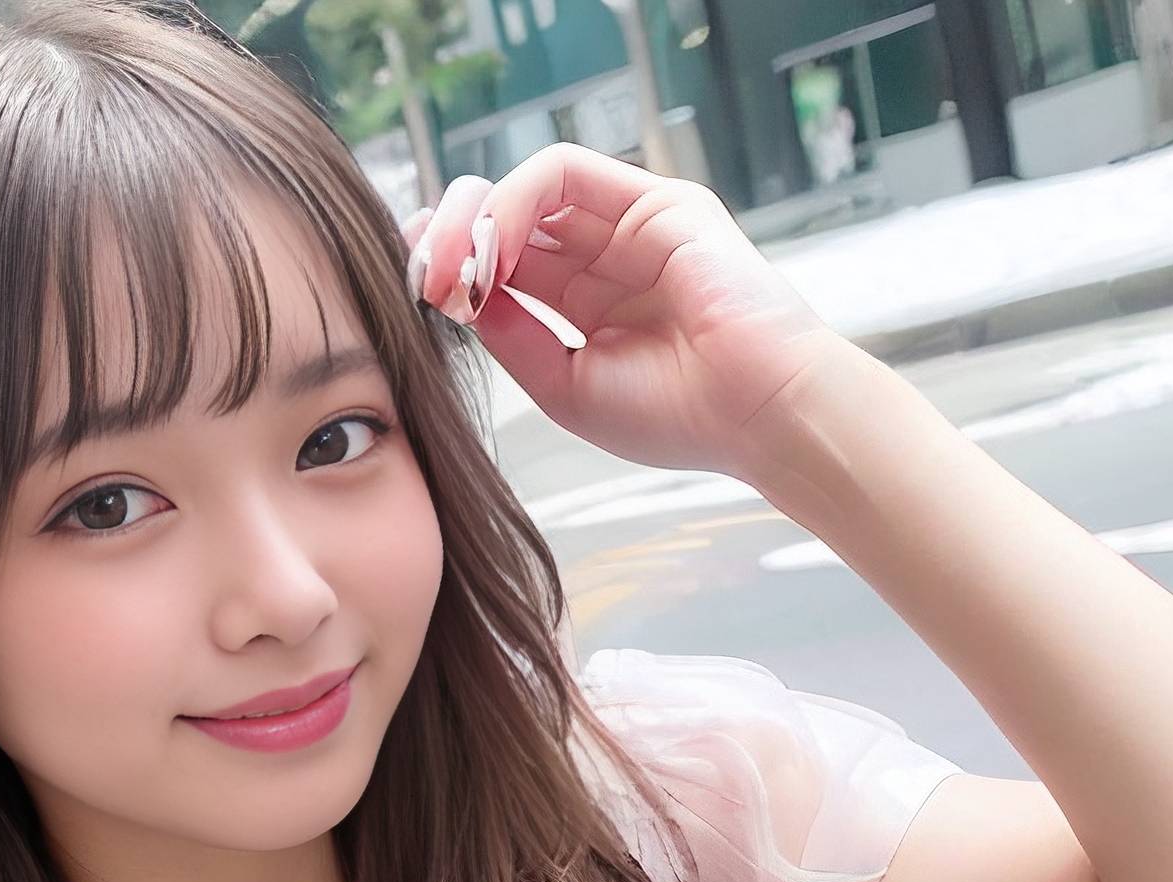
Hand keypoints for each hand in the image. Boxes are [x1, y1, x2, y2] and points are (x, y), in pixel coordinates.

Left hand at [397, 143, 842, 478]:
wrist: (759, 417)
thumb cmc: (677, 418)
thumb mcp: (566, 387)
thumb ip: (511, 337)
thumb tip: (452, 293)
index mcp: (586, 304)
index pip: (502, 264)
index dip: (452, 267)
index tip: (413, 288)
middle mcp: (605, 257)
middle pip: (507, 221)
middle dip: (451, 237)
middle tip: (419, 272)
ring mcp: (630, 224)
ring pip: (526, 190)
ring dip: (473, 217)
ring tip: (451, 264)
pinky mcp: (655, 200)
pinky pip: (562, 174)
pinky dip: (513, 201)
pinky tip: (492, 248)